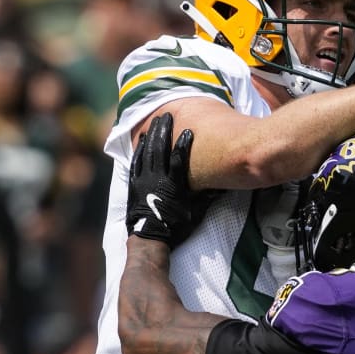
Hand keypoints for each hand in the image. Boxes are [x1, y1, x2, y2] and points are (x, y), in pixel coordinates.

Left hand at [127, 112, 197, 245]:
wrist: (149, 238)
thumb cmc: (175, 227)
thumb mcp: (195, 213)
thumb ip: (206, 197)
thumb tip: (220, 185)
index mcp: (174, 186)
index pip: (179, 160)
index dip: (183, 144)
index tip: (188, 130)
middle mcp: (158, 179)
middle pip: (161, 149)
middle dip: (164, 130)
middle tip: (167, 115)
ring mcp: (144, 180)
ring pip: (147, 152)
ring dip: (152, 135)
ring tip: (156, 121)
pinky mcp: (134, 184)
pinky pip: (136, 162)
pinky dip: (139, 149)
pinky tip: (142, 139)